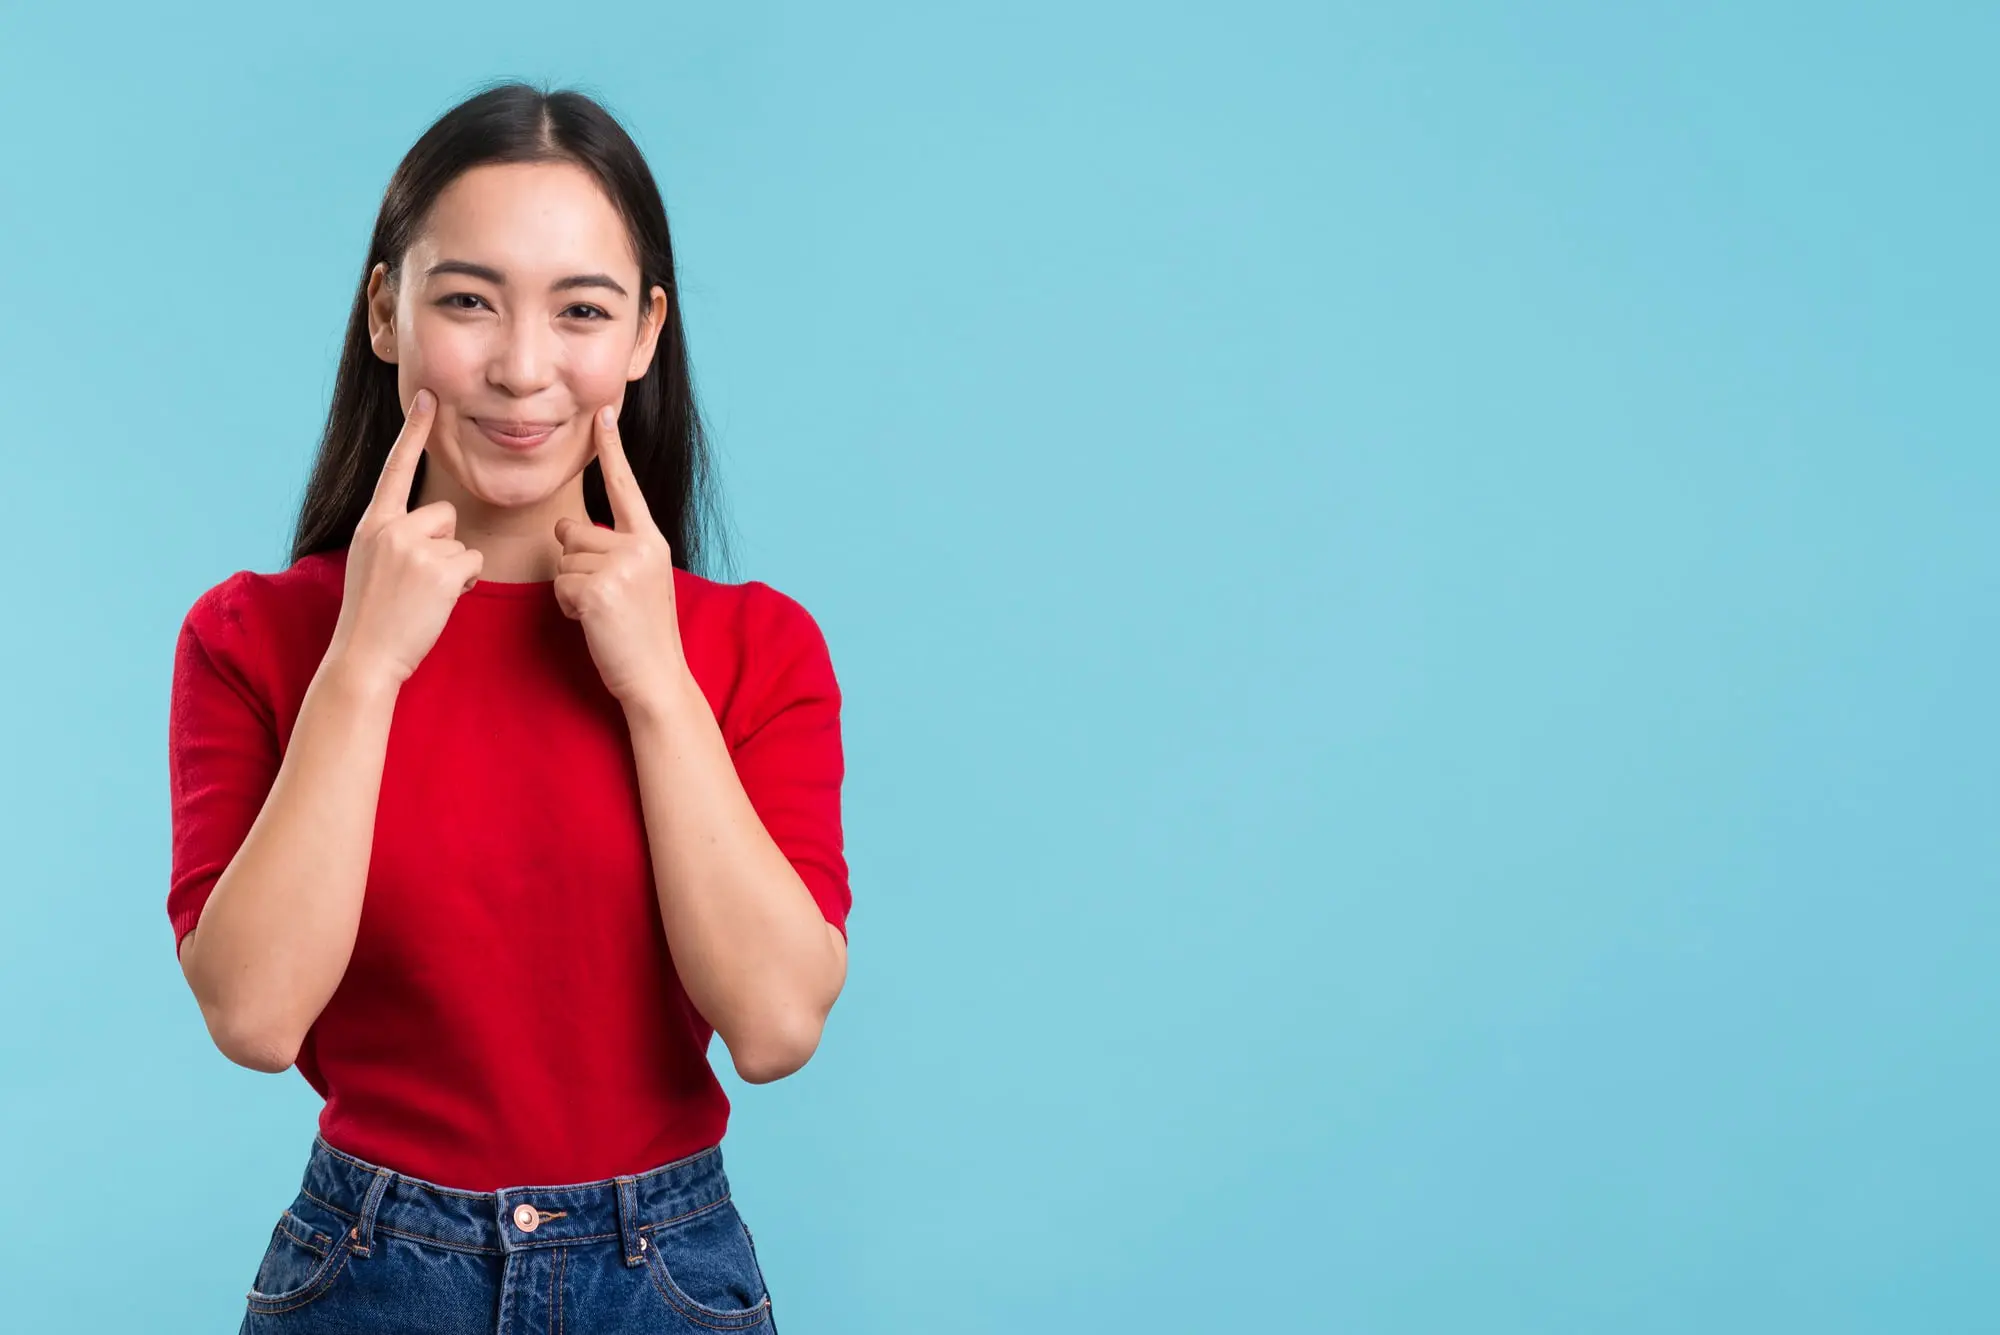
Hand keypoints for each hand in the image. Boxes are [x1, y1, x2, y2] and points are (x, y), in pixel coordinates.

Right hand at [326, 388, 484, 686]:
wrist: (365, 655)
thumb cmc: (374, 614)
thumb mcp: (370, 561)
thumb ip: (394, 535)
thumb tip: (433, 523)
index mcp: (372, 523)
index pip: (396, 468)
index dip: (413, 431)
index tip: (427, 395)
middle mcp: (390, 527)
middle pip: (445, 514)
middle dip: (443, 545)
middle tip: (418, 581)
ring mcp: (413, 547)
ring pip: (460, 542)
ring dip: (453, 569)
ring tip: (423, 595)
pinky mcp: (438, 568)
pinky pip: (472, 564)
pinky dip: (463, 585)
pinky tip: (437, 602)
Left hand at [553, 404, 686, 705]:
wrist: (657, 677)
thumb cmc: (642, 634)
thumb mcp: (637, 581)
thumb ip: (612, 549)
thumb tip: (567, 529)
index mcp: (652, 540)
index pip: (626, 488)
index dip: (613, 450)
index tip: (602, 414)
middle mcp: (641, 546)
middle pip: (573, 532)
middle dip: (575, 565)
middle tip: (605, 599)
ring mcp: (622, 566)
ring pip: (563, 560)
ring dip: (571, 589)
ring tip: (602, 613)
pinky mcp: (600, 588)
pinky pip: (561, 585)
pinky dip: (569, 608)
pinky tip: (594, 623)